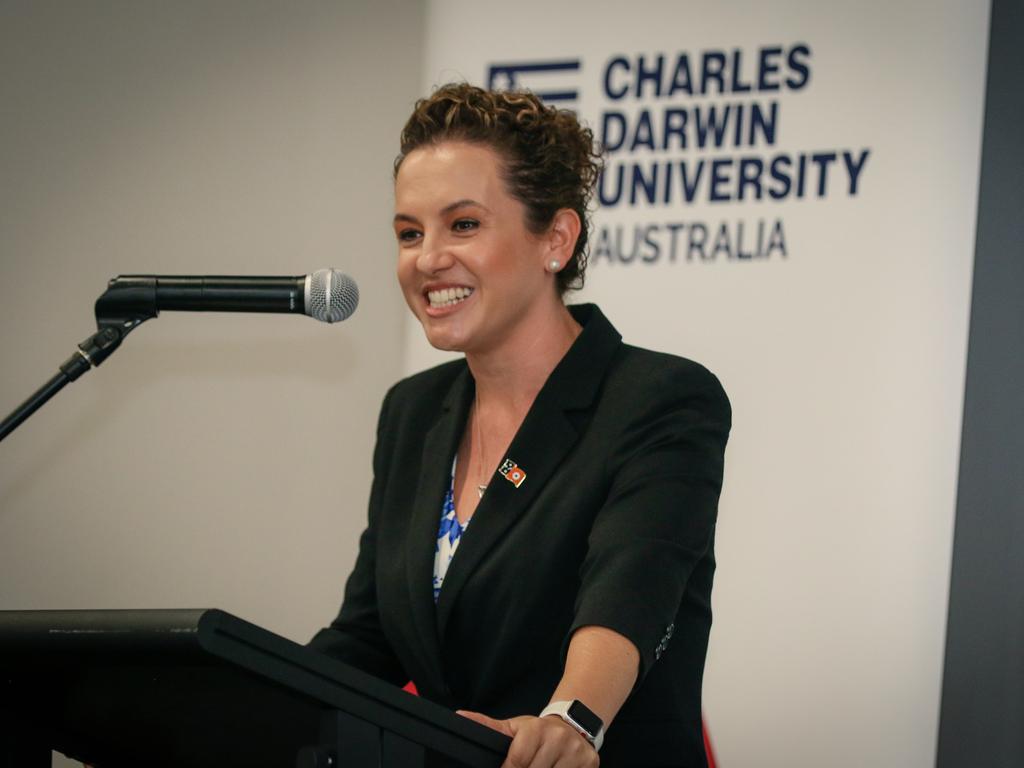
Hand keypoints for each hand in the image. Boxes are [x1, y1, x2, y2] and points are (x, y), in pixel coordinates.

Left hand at [458, 710, 598, 767]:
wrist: (574, 725)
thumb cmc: (539, 733)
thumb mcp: (514, 728)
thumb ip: (488, 727)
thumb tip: (460, 716)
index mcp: (537, 730)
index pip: (516, 763)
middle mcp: (559, 739)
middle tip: (525, 767)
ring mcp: (577, 753)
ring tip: (538, 766)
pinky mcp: (591, 764)